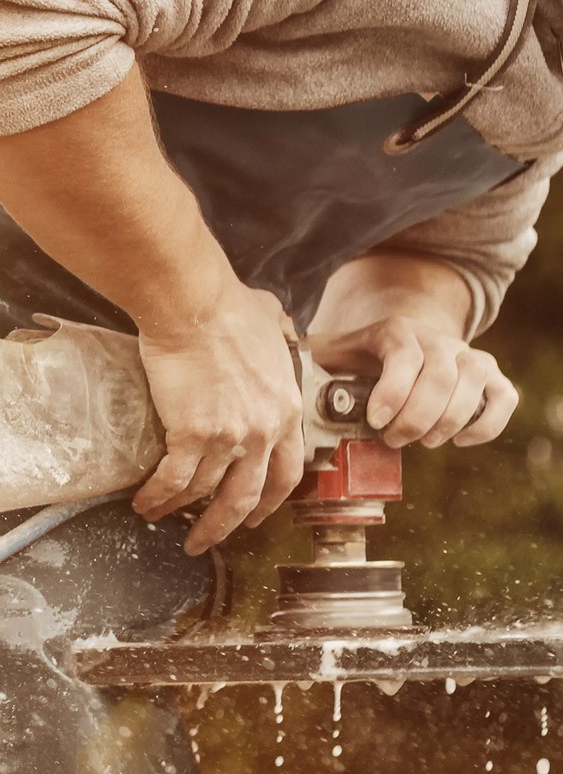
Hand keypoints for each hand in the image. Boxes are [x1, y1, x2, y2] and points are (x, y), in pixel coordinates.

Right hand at [132, 285, 304, 553]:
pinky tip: (144, 503)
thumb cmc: (228, 307)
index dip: (270, 500)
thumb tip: (277, 328)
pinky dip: (158, 496)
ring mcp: (229, 436)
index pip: (288, 472)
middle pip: (247, 495)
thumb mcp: (274, 324)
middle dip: (224, 524)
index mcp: (286, 410)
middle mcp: (263, 431)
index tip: (255, 514)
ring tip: (161, 520)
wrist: (194, 306)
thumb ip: (280, 338)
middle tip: (206, 539)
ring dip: (183, 513)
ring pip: (206, 492)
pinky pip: (174, 478)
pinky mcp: (192, 433)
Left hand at [305, 315, 516, 447]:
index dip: (393, 390)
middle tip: (394, 439)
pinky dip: (486, 425)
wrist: (407, 341)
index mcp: (396, 332)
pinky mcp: (492, 378)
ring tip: (420, 441)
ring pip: (473, 388)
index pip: (403, 354)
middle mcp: (438, 340)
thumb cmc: (359, 359)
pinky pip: (504, 398)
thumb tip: (269, 374)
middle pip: (442, 377)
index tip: (376, 422)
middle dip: (417, 417)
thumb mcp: (330, 355)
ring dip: (447, 423)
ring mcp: (470, 357)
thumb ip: (304, 364)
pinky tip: (457, 440)